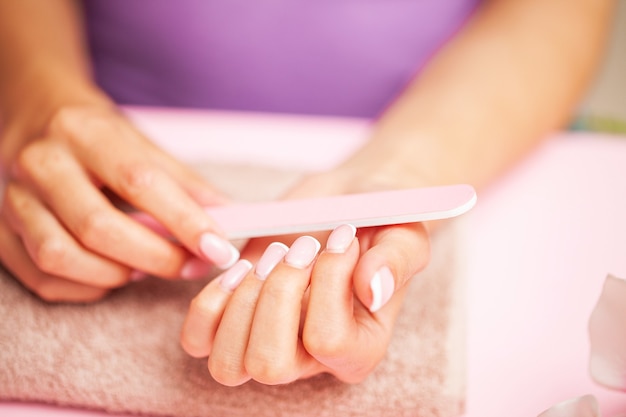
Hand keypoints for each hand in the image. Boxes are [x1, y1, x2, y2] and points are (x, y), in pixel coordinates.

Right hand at [0, 104, 238, 301]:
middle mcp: (42, 162)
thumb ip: (186, 184)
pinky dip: (84, 287)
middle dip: (156, 258)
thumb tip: (230, 219)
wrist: (34, 113)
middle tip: (190, 266)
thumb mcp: (143, 144)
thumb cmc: (96, 134)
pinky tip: (109, 274)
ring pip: (62, 257)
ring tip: (144, 267)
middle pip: (99, 227)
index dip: (184, 222)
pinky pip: (40, 277)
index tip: (218, 249)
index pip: (140, 182)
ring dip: (116, 275)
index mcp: (86, 132)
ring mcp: (12, 197)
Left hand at [181, 220, 428, 384]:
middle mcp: (310, 360)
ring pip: (228, 365)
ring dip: (242, 301)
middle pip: (269, 365)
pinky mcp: (232, 322)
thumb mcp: (404, 236)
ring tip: (272, 255)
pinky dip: (209, 303)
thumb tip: (372, 290)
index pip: (328, 341)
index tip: (343, 235)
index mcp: (358, 350)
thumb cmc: (379, 224)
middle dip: (277, 294)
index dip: (328, 281)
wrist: (346, 207)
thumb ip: (396, 262)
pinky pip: (198, 341)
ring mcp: (266, 343)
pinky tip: (239, 267)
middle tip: (300, 247)